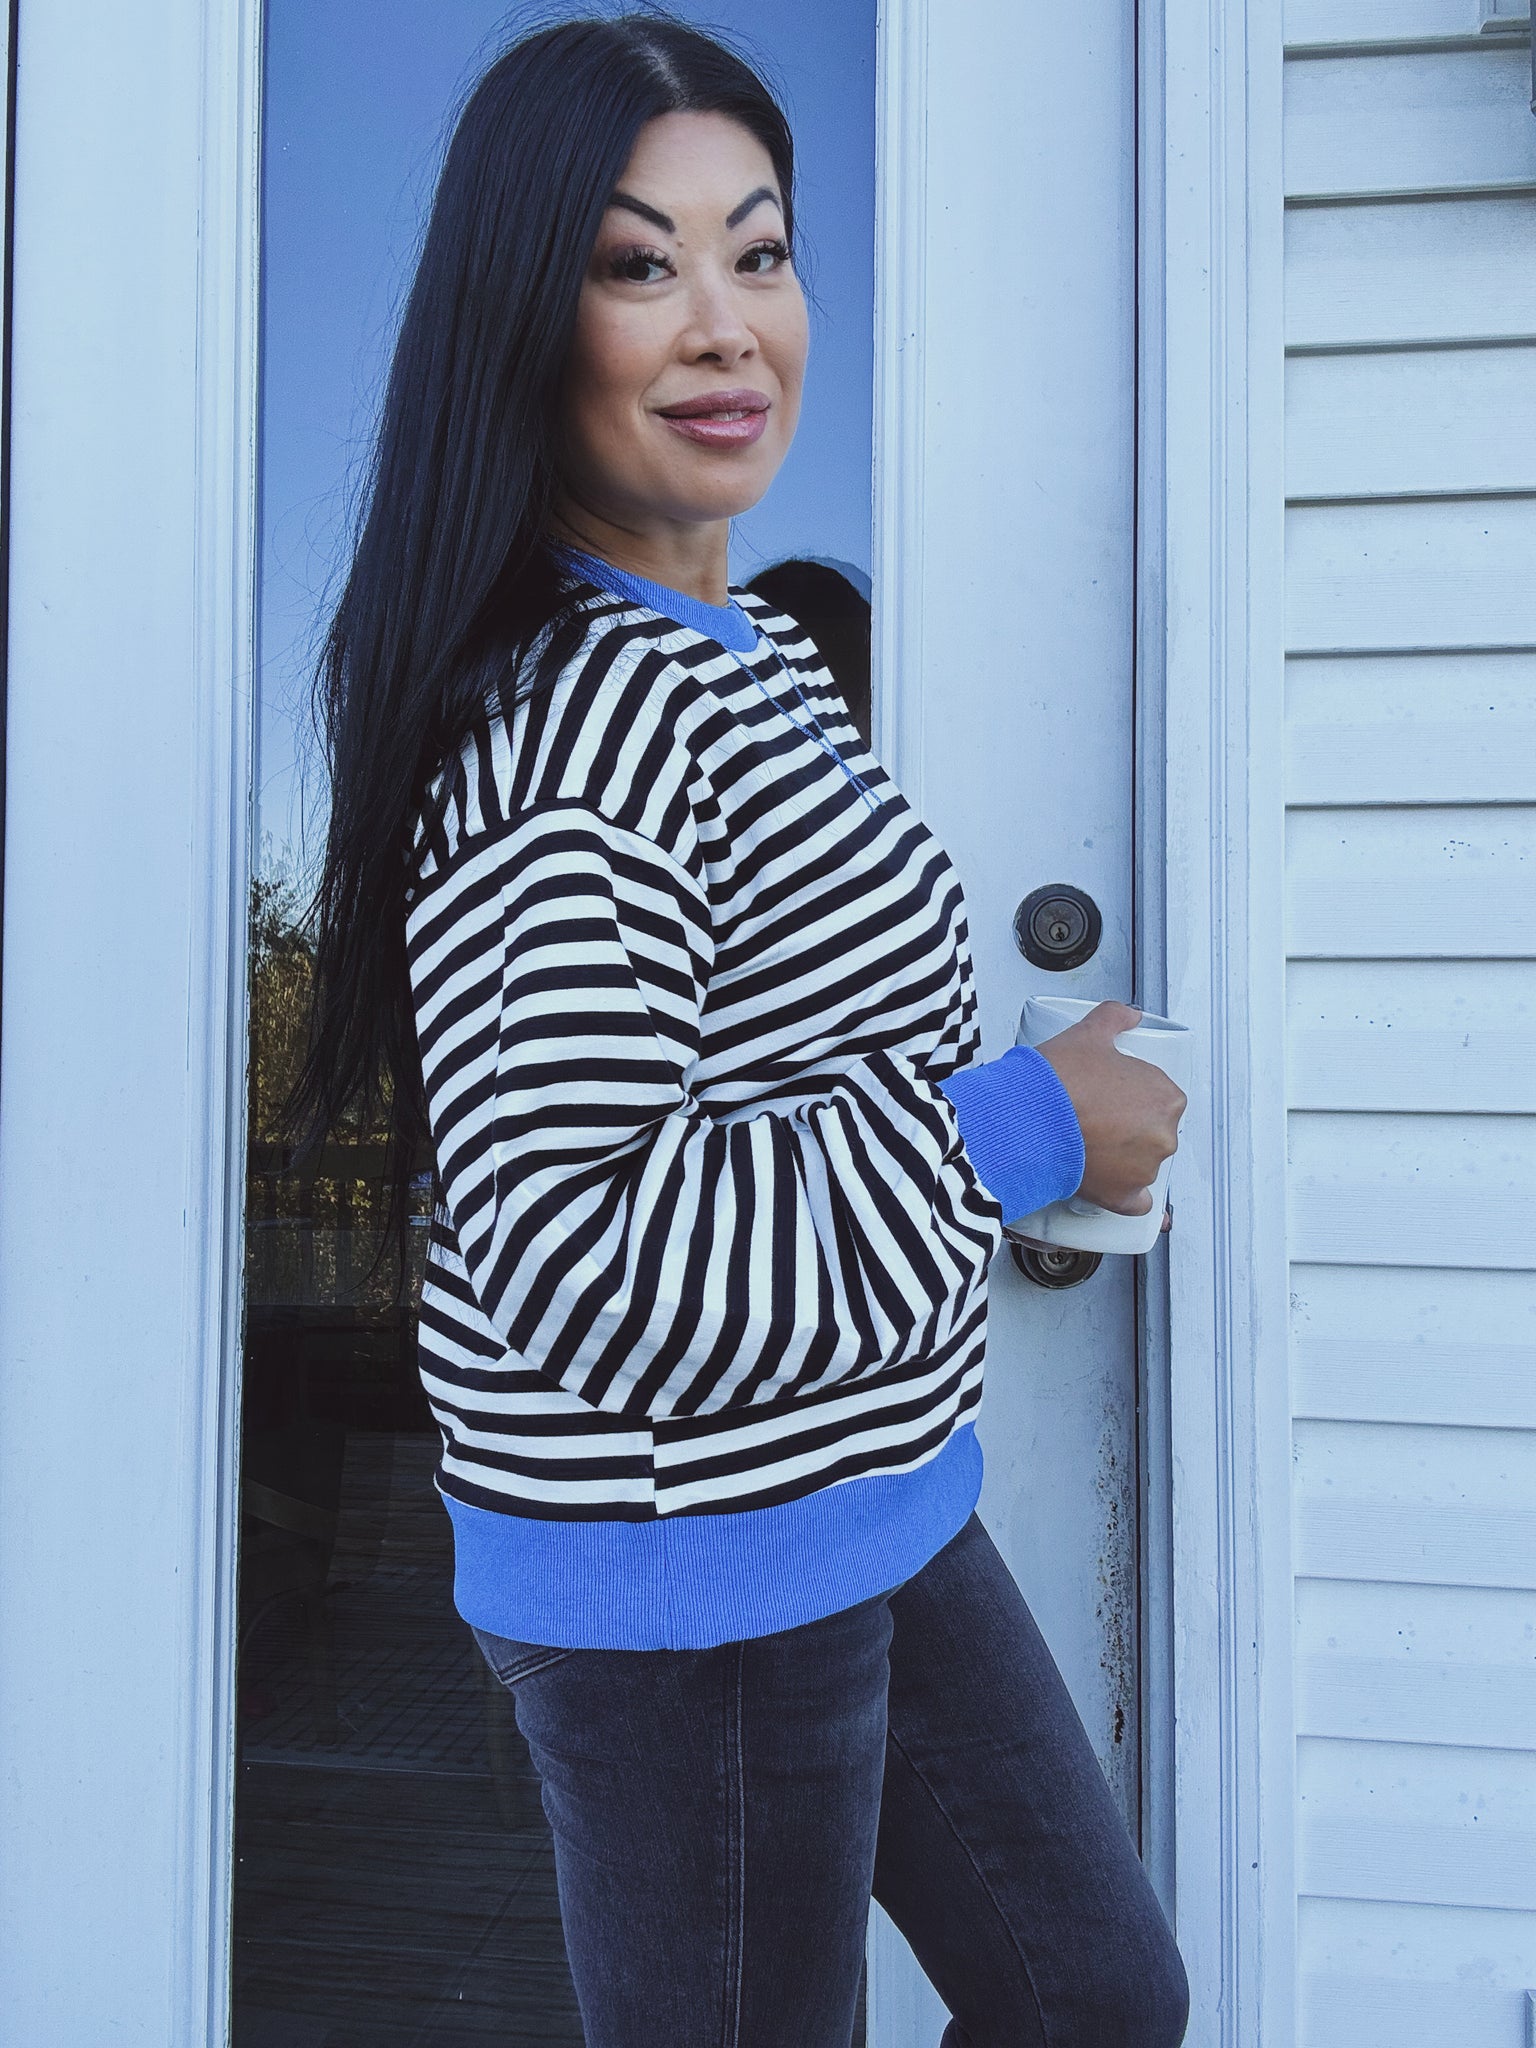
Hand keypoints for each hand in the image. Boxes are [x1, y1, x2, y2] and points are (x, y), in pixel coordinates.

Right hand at [1034, 1002, 1186, 1215]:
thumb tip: (1128, 1014)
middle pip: (1155, 1132)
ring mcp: (1144, 1169)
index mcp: (1165, 1098)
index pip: (1163, 1098)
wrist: (1026, 1120)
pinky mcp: (1121, 1196)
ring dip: (1125, 1158)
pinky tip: (1114, 1187)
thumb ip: (1114, 1017)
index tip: (1116, 1097)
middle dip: (1132, 1127)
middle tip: (1100, 1118)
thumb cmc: (1057, 1082)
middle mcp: (1162, 1136)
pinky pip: (1136, 1203)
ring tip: (1092, 1144)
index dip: (1137, 1096)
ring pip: (1143, 1164)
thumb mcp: (1087, 1035)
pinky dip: (1128, 1198)